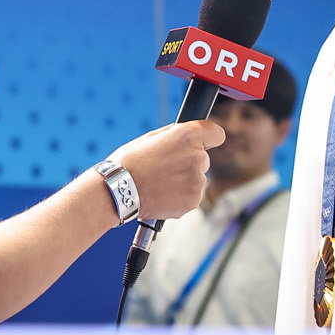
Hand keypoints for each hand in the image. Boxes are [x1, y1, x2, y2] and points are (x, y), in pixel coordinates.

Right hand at [105, 119, 222, 221]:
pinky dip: (180, 196)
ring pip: (197, 179)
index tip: (204, 142)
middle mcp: (197, 158)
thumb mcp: (151, 137)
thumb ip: (175, 135)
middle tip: (165, 167)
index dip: (208, 138)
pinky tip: (162, 193)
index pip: (216, 133)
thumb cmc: (130, 162)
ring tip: (160, 182)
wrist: (119, 191)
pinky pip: (192, 195)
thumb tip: (188, 136)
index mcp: (187, 137)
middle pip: (203, 159)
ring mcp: (197, 182)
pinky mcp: (193, 201)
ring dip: (184, 180)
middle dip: (189, 162)